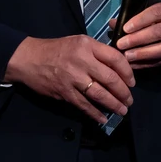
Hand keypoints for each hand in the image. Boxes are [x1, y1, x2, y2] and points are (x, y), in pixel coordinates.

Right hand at [4, 35, 134, 123]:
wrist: (29, 59)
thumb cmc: (56, 49)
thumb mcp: (78, 42)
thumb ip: (97, 52)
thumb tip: (119, 68)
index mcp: (87, 45)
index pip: (115, 58)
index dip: (127, 72)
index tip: (132, 82)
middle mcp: (82, 60)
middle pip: (110, 79)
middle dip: (123, 92)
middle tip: (129, 100)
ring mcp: (73, 78)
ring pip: (100, 94)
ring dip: (114, 105)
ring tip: (122, 110)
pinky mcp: (65, 92)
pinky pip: (84, 105)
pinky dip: (95, 114)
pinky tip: (103, 119)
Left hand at [112, 0, 160, 68]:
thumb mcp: (156, 13)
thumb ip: (136, 17)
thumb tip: (113, 23)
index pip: (155, 13)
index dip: (140, 21)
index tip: (125, 28)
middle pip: (158, 32)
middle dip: (137, 39)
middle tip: (121, 44)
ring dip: (142, 53)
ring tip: (126, 56)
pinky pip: (160, 61)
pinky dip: (145, 64)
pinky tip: (132, 64)